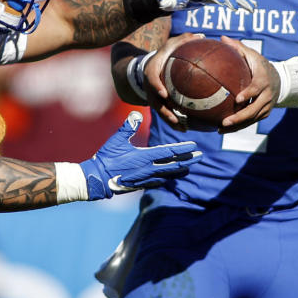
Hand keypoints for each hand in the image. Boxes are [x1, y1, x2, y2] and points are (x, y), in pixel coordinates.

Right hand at [80, 112, 200, 198]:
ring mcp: (146, 179)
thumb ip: (127, 127)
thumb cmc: (106, 158)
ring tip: (189, 166)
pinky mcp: (141, 185)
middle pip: (174, 164)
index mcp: (145, 157)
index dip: (182, 149)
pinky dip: (167, 178)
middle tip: (200, 156)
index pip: (169, 152)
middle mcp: (149, 169)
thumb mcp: (116, 140)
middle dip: (188, 160)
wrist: (97, 179)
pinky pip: (158, 181)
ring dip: (180, 169)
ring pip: (168, 174)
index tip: (194, 146)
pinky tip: (170, 176)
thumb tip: (136, 113)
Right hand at [138, 32, 206, 130]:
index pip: (152, 80)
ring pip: (161, 112)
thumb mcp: (171, 44)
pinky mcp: (159, 103)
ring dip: (170, 121)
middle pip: (155, 103)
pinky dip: (176, 121)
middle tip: (175, 119)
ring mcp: (153, 97)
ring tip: (183, 128)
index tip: (165, 94)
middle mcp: (150, 87)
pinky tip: (188, 127)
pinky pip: (167, 113)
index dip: (156, 87)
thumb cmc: (165, 54)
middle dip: (164, 112)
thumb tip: (202, 36)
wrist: (150, 66)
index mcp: (151, 72)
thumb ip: (184, 40)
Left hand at [218, 35, 280, 131]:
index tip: (238, 99)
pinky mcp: (264, 113)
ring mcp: (267, 105)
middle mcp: (267, 95)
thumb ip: (238, 47)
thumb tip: (222, 38)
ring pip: (252, 118)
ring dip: (237, 125)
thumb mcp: (252, 55)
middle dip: (240, 117)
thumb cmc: (259, 65)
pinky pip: (251, 121)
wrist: (279, 79)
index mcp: (263, 79)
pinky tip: (223, 129)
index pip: (257, 87)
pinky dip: (239, 126)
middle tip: (224, 121)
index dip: (249, 93)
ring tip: (220, 129)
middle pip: (255, 109)